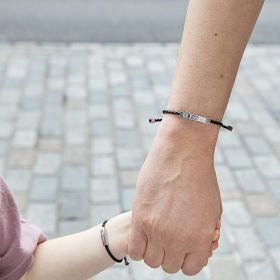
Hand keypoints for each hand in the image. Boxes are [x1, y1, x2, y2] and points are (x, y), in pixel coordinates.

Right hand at [128, 115, 221, 274]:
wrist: (183, 152)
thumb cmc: (200, 178)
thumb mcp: (213, 208)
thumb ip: (207, 233)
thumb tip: (203, 248)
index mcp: (201, 239)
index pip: (191, 268)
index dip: (186, 257)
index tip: (181, 246)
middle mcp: (179, 240)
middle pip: (169, 265)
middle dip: (170, 253)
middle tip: (167, 236)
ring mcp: (157, 231)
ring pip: (151, 260)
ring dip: (153, 250)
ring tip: (154, 233)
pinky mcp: (140, 219)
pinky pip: (135, 251)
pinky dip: (139, 247)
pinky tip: (142, 233)